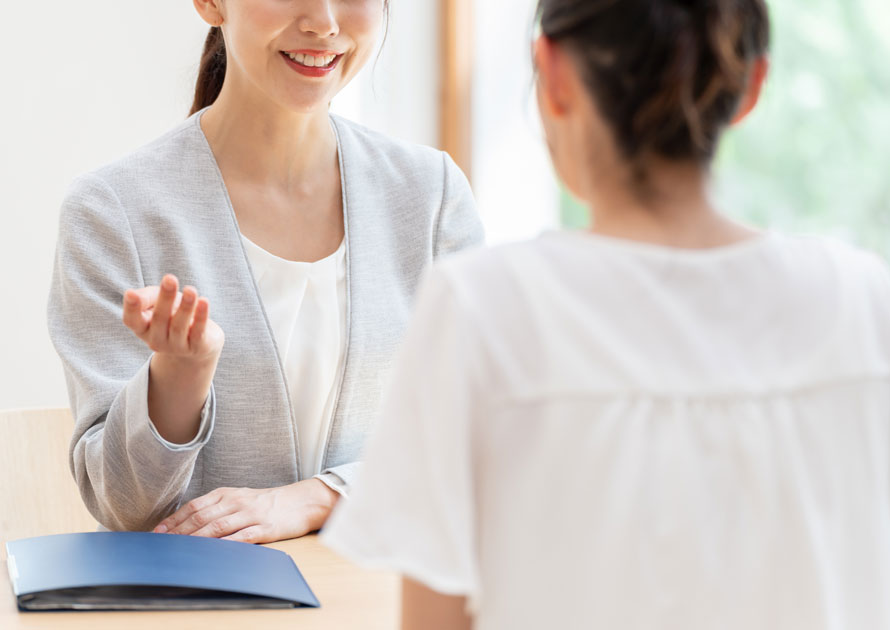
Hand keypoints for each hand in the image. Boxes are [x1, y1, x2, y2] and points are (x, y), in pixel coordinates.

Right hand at [122, 274, 223, 361]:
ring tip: (191, 290)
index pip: (131, 320)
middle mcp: (156, 340)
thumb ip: (146, 297)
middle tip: (170, 278)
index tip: (131, 293)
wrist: (200, 339)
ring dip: (185, 306)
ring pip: (179, 326)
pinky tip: (204, 301)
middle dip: (165, 297)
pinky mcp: (196, 347)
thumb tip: (133, 295)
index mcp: (142, 328)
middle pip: (159, 318)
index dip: (131, 308)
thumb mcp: (157, 302)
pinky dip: (201, 316)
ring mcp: (176, 347)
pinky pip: (198, 332)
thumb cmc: (173, 313)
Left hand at [153, 479, 340, 542]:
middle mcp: (236, 502)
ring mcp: (250, 515)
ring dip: (196, 539)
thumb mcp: (238, 499)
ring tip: (180, 551)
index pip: (194, 506)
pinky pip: (242, 537)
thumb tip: (185, 524)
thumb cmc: (265, 503)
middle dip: (179, 532)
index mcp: (227, 494)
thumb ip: (215, 508)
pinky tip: (213, 551)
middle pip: (202, 517)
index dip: (174, 520)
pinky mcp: (265, 528)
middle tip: (163, 545)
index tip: (157, 534)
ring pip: (217, 527)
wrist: (299, 502)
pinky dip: (225, 544)